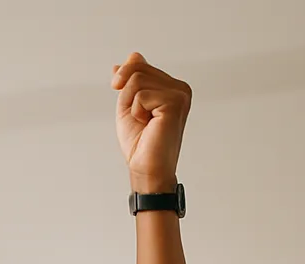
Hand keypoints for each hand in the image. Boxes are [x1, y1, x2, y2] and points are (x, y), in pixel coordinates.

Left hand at [111, 53, 190, 193]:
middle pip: (137, 70)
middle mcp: (180, 88)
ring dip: (131, 105)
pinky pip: (140, 95)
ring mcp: (180, 94)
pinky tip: (149, 125)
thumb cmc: (139, 142)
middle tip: (138, 118)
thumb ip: (132, 79)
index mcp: (171, 87)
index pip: (139, 66)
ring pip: (136, 81)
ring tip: (145, 122)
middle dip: (126, 95)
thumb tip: (133, 55)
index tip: (128, 103)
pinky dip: (137, 112)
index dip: (124, 81)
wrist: (145, 167)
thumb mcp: (129, 104)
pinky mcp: (175, 102)